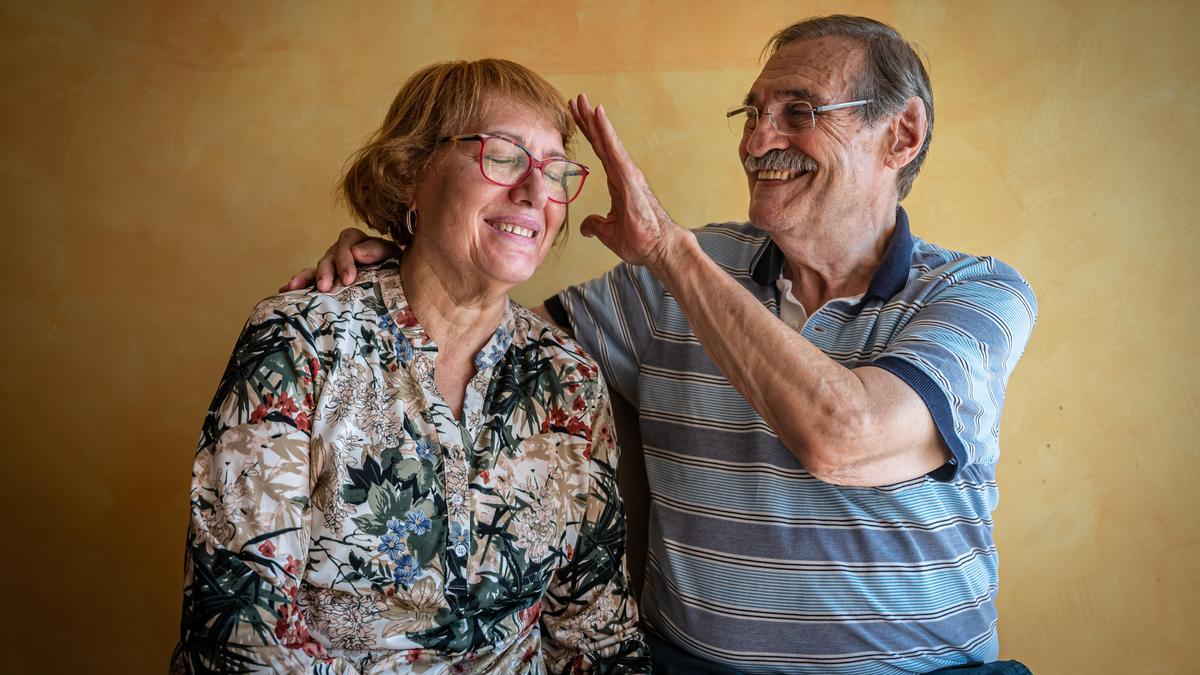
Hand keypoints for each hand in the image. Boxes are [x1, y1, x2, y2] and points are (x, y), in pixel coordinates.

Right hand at [278, 228, 398, 292]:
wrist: (397, 286)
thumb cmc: (395, 269)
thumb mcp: (391, 257)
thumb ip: (377, 251)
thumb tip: (357, 252)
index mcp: (359, 242)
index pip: (348, 241)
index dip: (345, 258)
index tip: (348, 278)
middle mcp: (343, 252)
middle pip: (329, 255)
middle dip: (326, 271)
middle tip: (325, 287)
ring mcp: (333, 266)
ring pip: (317, 268)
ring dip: (307, 277)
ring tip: (296, 286)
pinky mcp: (326, 280)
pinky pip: (309, 279)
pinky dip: (298, 283)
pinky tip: (285, 290)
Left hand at [569, 94, 685, 269]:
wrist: (658, 248)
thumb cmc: (640, 241)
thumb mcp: (608, 232)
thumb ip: (596, 224)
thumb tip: (585, 226)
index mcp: (617, 181)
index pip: (599, 152)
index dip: (588, 133)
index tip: (575, 116)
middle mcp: (623, 172)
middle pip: (601, 140)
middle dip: (587, 120)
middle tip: (575, 99)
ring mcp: (627, 172)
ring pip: (606, 140)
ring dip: (593, 119)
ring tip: (581, 100)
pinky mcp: (629, 176)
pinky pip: (613, 148)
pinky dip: (605, 130)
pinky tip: (597, 114)